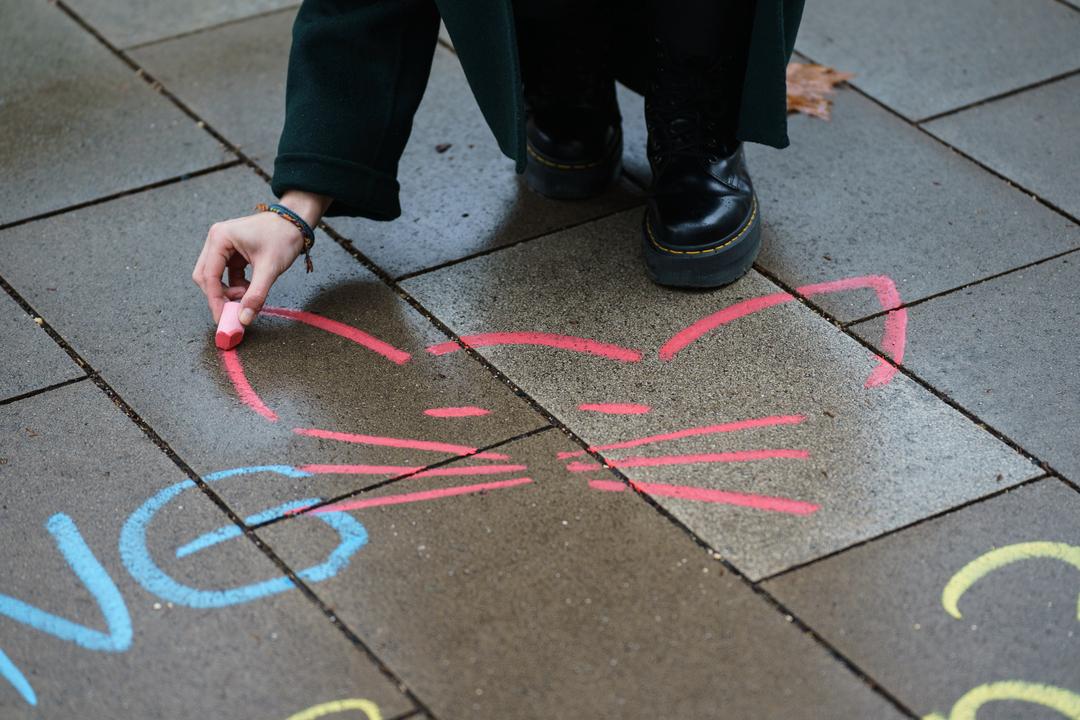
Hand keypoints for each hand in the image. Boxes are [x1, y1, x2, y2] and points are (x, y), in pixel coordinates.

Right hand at [192, 191, 330, 324]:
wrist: (295, 222)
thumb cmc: (283, 236)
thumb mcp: (270, 268)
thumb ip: (256, 295)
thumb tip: (244, 318)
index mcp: (220, 238)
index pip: (209, 275)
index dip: (215, 300)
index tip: (223, 319)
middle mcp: (216, 240)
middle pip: (206, 277)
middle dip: (220, 296)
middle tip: (234, 311)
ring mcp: (223, 245)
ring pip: (215, 277)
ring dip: (229, 291)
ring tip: (249, 294)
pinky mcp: (231, 252)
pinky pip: (226, 275)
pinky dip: (236, 286)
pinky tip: (250, 288)